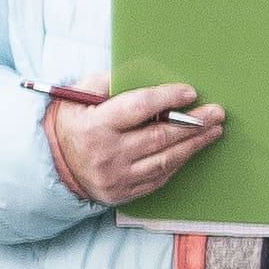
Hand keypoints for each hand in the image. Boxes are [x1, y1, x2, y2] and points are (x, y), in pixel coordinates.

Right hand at [47, 83, 221, 206]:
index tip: (189, 92)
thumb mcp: (78, 97)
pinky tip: (192, 148)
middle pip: (159, 136)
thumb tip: (143, 75)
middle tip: (216, 112)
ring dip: (194, 144)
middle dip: (193, 123)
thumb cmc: (72, 124)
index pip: (139, 108)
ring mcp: (117, 177)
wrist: (52, 164)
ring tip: (214, 130)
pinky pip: (160, 176)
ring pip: (165, 159)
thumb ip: (107, 83)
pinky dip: (178, 161)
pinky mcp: (124, 193)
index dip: (167, 99)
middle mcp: (107, 154)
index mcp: (94, 127)